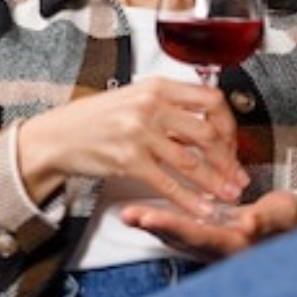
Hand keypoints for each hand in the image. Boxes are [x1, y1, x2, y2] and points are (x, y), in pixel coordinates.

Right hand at [17, 78, 249, 220]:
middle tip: (238, 176)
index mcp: (158, 87)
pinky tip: (202, 209)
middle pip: (207, 133)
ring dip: (215, 182)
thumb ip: (169, 106)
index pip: (211, 101)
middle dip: (228, 159)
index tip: (232, 143)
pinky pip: (168, 184)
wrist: (59, 136)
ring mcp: (140, 133)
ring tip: (229, 195)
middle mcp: (151, 106)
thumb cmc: (97, 119)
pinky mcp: (129, 161)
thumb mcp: (135, 98)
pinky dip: (189, 200)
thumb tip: (205, 121)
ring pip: (192, 162)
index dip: (228, 125)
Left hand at [118, 190, 296, 260]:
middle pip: (180, 239)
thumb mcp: (281, 218)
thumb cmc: (290, 222)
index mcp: (235, 246)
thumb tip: (249, 225)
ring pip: (177, 235)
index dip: (173, 227)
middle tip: (129, 216)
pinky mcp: (210, 235)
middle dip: (154, 227)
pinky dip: (164, 221)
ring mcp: (213, 244)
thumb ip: (265, 222)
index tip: (149, 218)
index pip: (198, 236)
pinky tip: (146, 215)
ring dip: (154, 225)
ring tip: (129, 215)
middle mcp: (219, 249)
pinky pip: (183, 229)